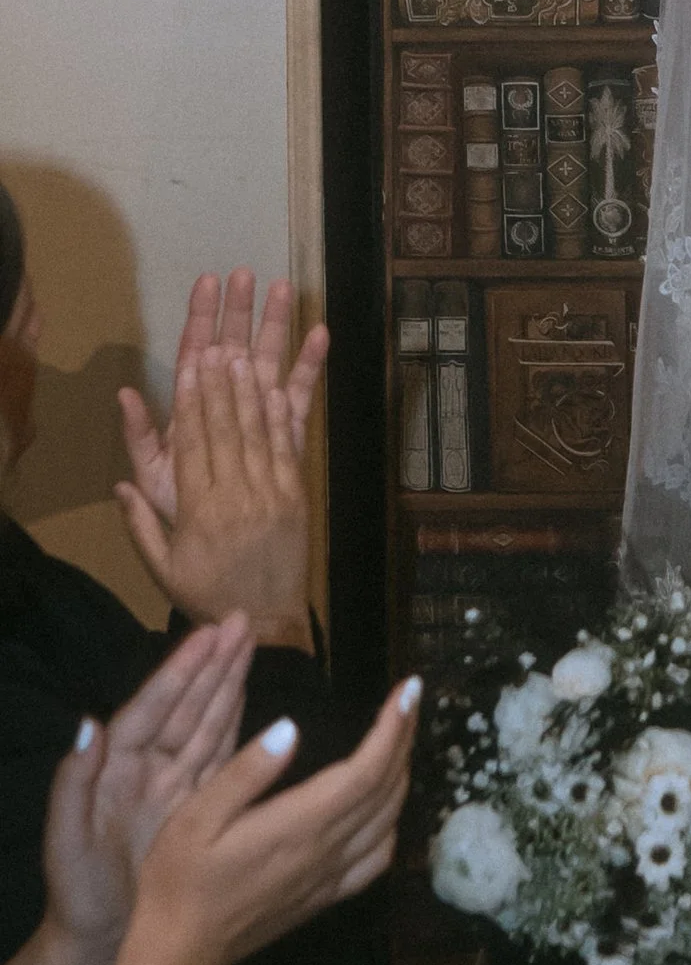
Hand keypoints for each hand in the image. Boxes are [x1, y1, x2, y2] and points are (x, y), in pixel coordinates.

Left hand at [42, 616, 252, 958]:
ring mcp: (173, 786)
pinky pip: (217, 753)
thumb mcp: (65, 843)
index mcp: (116, 770)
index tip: (207, 634)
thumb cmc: (77, 895)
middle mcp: (147, 769)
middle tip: (240, 622)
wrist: (98, 947)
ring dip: (226, 683)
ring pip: (205, 722)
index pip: (151, 710)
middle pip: (184, 706)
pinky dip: (234, 720)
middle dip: (212, 664)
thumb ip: (73, 783)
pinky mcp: (194, 807)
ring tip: (247, 642)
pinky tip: (247, 696)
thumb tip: (87, 723)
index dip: (179, 672)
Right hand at [114, 346, 312, 649]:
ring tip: (244, 352)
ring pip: (257, 432)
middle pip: (225, 430)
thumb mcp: (162, 567)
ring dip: (250, 389)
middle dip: (219, 384)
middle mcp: (235, 496)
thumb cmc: (207, 594)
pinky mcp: (297, 496)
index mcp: (198, 512)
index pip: (192, 446)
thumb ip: (141, 524)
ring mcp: (270, 493)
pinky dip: (283, 416)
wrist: (264, 620)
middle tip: (216, 344)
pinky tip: (278, 388)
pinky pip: (287, 449)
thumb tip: (119, 484)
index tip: (188, 367)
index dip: (190, 404)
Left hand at [117, 272, 327, 535]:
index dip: (200, 317)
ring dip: (276, 325)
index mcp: (192, 409)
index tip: (206, 283)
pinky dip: (309, 364)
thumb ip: (139, 435)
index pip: (195, 353)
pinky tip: (320, 334)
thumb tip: (124, 393)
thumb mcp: (152, 473)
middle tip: (245, 274)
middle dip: (238, 309)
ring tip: (284, 288)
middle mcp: (226, 402)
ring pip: (267, 359)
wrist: (220, 545)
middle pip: (233, 346)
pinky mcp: (288, 428)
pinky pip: (301, 393)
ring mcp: (259, 411)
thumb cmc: (180, 509)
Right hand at [127, 673, 420, 964]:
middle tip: (409, 698)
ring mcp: (330, 876)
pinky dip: (393, 823)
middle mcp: (327, 849)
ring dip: (402, 774)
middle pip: (386, 789)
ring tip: (400, 738)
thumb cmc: (180, 879)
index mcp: (300, 824)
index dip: (393, 727)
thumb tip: (291, 727)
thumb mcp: (196, 815)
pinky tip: (386, 809)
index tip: (409, 688)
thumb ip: (246, 771)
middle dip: (405, 737)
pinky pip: (378, 858)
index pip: (366, 769)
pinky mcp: (325, 897)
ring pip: (389, 820)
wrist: (181, 952)